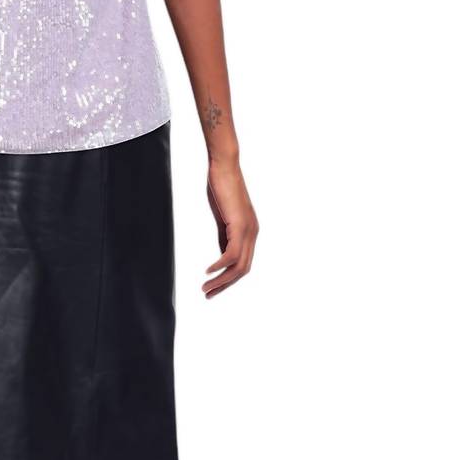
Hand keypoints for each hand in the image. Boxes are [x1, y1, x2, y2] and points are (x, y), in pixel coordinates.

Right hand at [203, 164, 258, 297]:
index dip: (228, 279)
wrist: (224, 165)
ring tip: (206, 288)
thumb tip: (221, 256)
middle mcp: (253, 233)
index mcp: (250, 232)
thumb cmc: (221, 187)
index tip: (212, 288)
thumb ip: (224, 236)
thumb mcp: (222, 218)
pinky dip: (220, 265)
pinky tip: (208, 271)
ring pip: (239, 265)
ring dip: (221, 280)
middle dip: (225, 285)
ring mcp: (248, 229)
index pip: (243, 264)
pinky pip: (232, 253)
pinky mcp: (239, 224)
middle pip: (243, 269)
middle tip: (208, 294)